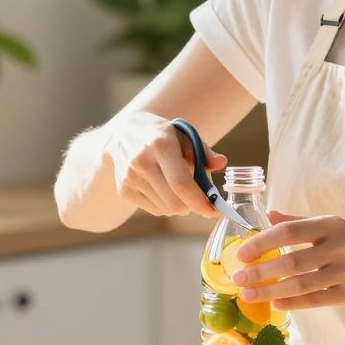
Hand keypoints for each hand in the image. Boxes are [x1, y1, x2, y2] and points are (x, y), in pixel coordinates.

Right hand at [104, 112, 225, 217]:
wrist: (123, 133)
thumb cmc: (162, 135)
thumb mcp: (184, 135)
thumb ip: (205, 151)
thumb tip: (221, 163)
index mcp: (160, 145)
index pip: (181, 184)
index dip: (200, 202)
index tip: (214, 210)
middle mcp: (141, 162)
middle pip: (174, 202)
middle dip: (193, 206)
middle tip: (201, 201)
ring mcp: (129, 177)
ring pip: (166, 209)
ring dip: (180, 206)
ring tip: (179, 188)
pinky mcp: (123, 190)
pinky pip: (154, 210)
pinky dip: (166, 206)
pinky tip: (164, 189)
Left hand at [230, 211, 344, 309]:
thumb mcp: (335, 226)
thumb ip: (301, 222)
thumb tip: (269, 214)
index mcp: (331, 225)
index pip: (290, 232)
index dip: (263, 242)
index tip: (241, 254)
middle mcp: (340, 246)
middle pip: (292, 261)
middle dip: (261, 272)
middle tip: (238, 279)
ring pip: (302, 284)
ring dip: (270, 291)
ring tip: (249, 295)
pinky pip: (317, 300)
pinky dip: (293, 303)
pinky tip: (275, 303)